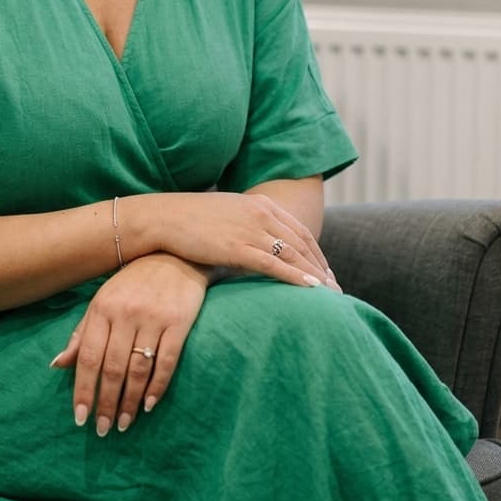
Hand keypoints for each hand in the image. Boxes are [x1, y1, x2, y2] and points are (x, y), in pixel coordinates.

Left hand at [50, 253, 206, 435]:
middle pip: (112, 368)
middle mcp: (125, 313)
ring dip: (129, 401)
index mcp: (102, 308)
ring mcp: (152, 318)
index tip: (80, 418)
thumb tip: (57, 365)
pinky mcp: (178, 322)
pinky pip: (166, 361)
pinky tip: (149, 405)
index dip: (83, 389)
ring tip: (123, 423)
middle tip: (103, 429)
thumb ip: (82, 333)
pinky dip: (157, 387)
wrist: (174, 254)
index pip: (88, 356)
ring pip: (138, 369)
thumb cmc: (132, 282)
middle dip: (105, 402)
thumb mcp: (102, 301)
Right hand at [152, 190, 338, 290]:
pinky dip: (296, 278)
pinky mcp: (237, 247)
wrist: (162, 218)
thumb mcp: (227, 215)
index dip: (317, 254)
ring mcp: (250, 230)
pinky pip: (275, 265)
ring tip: (333, 297)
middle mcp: (260, 213)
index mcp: (260, 204)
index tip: (327, 273)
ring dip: (316, 277)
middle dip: (322, 269)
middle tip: (337, 291)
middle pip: (303, 244)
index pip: (300, 231)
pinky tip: (311, 291)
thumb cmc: (190, 220)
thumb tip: (259, 245)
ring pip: (294, 256)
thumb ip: (248, 226)